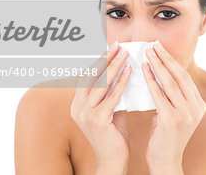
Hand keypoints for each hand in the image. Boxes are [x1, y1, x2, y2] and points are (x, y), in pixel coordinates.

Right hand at [70, 41, 131, 173]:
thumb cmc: (113, 135)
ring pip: (100, 83)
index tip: (111, 46)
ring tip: (125, 53)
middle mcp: (77, 107)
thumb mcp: (109, 109)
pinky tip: (129, 71)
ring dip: (114, 65)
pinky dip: (120, 82)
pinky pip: (111, 96)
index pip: (87, 75)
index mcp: (77, 103)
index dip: (99, 60)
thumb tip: (121, 71)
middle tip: (118, 44)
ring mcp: (84, 113)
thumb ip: (110, 93)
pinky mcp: (96, 120)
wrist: (112, 161)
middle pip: (91, 75)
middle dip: (105, 57)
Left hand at [142, 40, 205, 173]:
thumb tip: (158, 73)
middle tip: (153, 44)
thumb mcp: (173, 113)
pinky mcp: (172, 120)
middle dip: (165, 58)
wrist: (165, 162)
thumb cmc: (165, 136)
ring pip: (170, 83)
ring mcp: (186, 114)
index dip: (172, 60)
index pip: (185, 77)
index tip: (160, 48)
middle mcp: (196, 108)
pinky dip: (151, 80)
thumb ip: (171, 96)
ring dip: (157, 65)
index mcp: (198, 105)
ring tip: (147, 53)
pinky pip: (159, 95)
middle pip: (180, 76)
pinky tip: (143, 70)